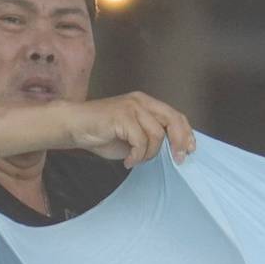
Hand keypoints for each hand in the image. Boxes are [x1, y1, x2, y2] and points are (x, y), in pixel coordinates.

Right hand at [62, 92, 195, 168]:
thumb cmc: (101, 132)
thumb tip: (172, 150)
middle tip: (178, 159)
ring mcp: (132, 107)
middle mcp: (141, 102)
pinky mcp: (122, 116)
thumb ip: (150, 137)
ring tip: (135, 159)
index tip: (190, 150)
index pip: (175, 115)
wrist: (74, 125)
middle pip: (173, 120)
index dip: (186, 133)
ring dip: (149, 154)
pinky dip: (136, 156)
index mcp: (146, 103)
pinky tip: (128, 161)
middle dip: (179, 142)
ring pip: (157, 135)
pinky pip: (140, 142)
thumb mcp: (132, 136)